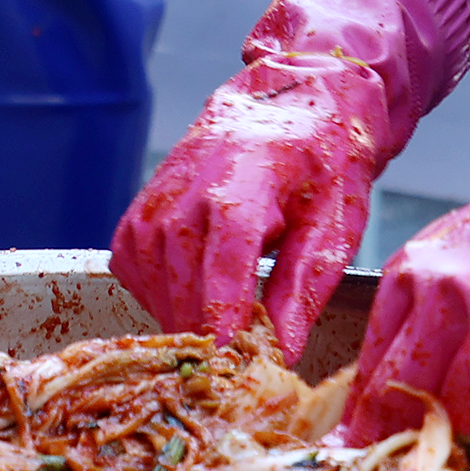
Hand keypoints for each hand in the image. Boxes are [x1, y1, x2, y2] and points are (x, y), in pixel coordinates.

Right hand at [112, 11, 395, 364]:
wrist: (288, 98)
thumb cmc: (322, 159)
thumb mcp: (335, 223)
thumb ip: (303, 289)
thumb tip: (280, 355)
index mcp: (240, 188)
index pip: (220, 272)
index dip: (224, 328)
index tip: (235, 372)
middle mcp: (185, 192)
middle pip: (183, 288)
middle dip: (210, 337)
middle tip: (242, 369)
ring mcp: (153, 200)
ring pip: (154, 285)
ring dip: (185, 319)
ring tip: (224, 334)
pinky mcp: (138, 212)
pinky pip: (134, 271)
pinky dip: (161, 296)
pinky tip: (196, 300)